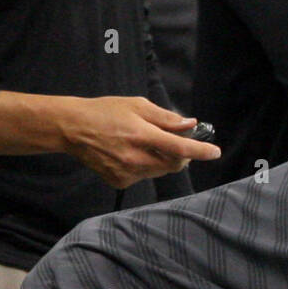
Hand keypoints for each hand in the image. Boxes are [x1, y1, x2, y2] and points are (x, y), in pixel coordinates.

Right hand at [59, 97, 223, 187]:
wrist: (72, 128)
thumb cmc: (104, 112)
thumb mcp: (136, 105)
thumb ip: (165, 117)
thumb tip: (189, 123)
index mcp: (141, 135)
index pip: (179, 147)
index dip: (200, 150)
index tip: (215, 152)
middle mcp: (136, 158)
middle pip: (173, 164)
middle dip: (181, 155)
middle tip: (177, 143)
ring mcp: (128, 173)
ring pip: (158, 171)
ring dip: (161, 160)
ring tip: (142, 143)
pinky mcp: (120, 182)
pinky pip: (143, 177)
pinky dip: (144, 166)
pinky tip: (128, 154)